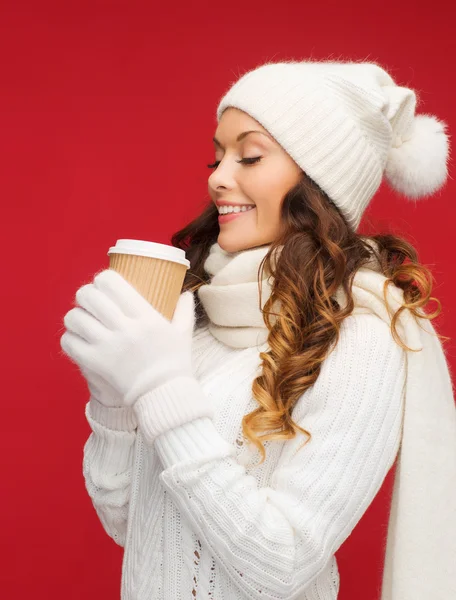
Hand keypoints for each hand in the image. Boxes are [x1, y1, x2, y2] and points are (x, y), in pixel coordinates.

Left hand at [60, 269, 195, 406]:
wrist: (164, 395)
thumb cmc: (175, 363)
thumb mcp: (183, 334)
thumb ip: (184, 311)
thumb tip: (186, 294)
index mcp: (146, 317)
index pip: (112, 283)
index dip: (103, 279)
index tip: (104, 285)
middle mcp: (126, 328)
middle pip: (89, 296)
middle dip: (86, 294)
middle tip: (90, 301)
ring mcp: (108, 346)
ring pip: (75, 317)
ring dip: (76, 315)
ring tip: (82, 320)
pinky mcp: (96, 363)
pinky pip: (69, 342)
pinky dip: (70, 338)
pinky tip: (78, 339)